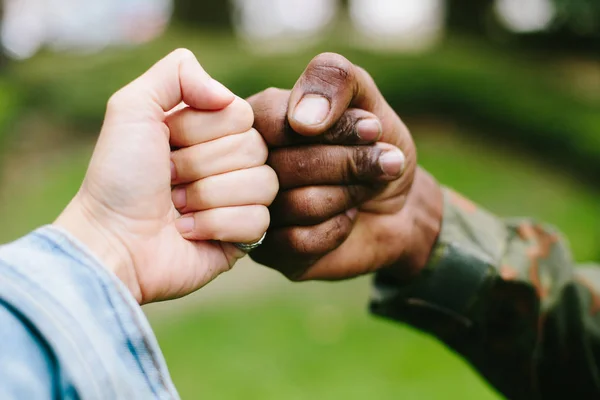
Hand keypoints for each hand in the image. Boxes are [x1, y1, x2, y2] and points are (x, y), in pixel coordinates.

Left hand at [55, 49, 277, 303]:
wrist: (112, 242)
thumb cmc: (119, 178)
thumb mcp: (131, 108)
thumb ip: (177, 73)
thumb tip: (227, 96)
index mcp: (209, 129)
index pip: (240, 114)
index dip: (201, 130)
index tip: (166, 145)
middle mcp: (229, 161)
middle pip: (254, 148)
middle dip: (200, 166)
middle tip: (168, 181)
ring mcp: (239, 198)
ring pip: (263, 183)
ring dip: (208, 197)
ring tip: (177, 208)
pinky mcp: (245, 235)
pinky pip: (259, 220)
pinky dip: (216, 225)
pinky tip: (189, 232)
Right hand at [248, 53, 442, 281]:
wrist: (400, 206)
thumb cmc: (376, 146)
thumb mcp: (367, 100)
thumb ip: (334, 80)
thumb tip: (302, 118)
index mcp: (257, 121)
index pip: (271, 120)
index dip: (329, 128)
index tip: (374, 128)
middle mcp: (245, 167)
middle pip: (284, 165)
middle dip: (348, 163)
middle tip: (386, 161)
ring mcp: (253, 211)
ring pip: (297, 204)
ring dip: (348, 195)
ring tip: (365, 188)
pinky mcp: (270, 252)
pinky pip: (301, 241)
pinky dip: (339, 227)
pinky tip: (346, 219)